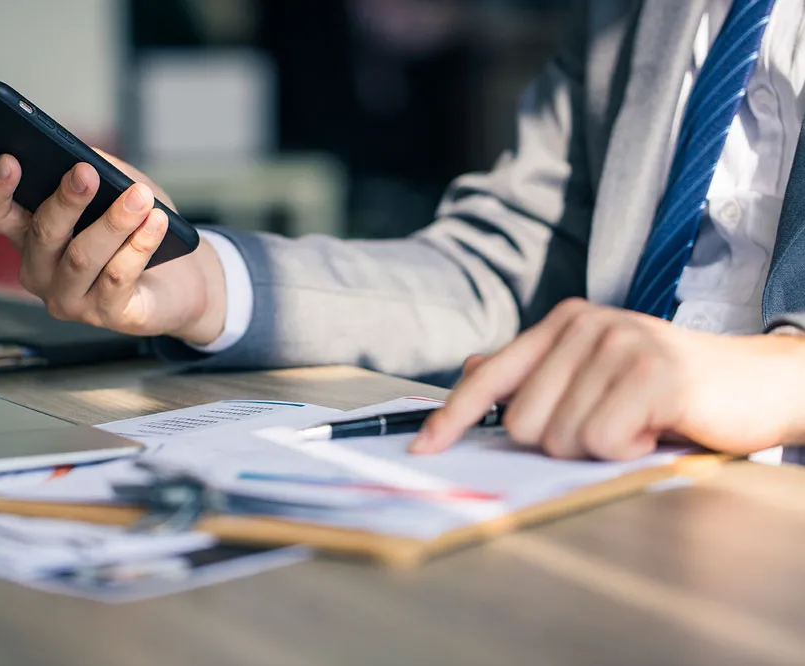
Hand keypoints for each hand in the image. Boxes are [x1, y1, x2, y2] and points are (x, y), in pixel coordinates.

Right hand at [0, 152, 226, 344]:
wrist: (181, 282)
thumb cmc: (138, 233)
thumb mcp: (118, 190)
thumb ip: (99, 168)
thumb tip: (88, 156)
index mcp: (29, 235)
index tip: (9, 160)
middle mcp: (41, 271)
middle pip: (42, 234)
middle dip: (65, 201)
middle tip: (86, 173)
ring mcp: (70, 298)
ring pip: (81, 257)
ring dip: (112, 222)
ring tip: (139, 197)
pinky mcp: (107, 315)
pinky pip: (117, 278)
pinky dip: (138, 247)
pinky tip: (156, 223)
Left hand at [411, 298, 804, 459]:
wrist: (755, 381)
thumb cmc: (667, 388)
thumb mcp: (595, 373)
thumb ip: (537, 373)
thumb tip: (471, 368)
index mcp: (563, 323)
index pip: (490, 376)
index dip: (451, 416)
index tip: (423, 450)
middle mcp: (584, 325)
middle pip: (522, 422)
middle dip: (560, 443)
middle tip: (607, 426)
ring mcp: (617, 344)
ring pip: (560, 438)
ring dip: (598, 449)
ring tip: (635, 424)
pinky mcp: (650, 372)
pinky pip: (600, 442)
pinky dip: (626, 451)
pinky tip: (653, 430)